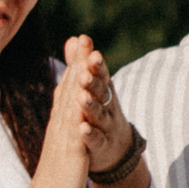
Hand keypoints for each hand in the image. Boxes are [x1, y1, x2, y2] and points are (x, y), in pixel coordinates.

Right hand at [19, 36, 97, 187]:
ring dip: (79, 82)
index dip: (75, 62)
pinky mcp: (72, 152)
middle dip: (77, 63)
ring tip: (87, 62)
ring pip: (72, 105)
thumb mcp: (63, 139)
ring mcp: (65, 137)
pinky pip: (75, 132)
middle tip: (83, 38)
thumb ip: (65, 117)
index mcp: (61, 121)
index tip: (80, 40)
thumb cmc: (58, 171)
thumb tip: (66, 97)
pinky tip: (82, 101)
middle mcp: (61, 124)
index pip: (68, 86)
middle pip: (69, 88)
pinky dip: (78, 115)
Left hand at [80, 44, 134, 173]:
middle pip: (101, 93)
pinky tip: (82, 128)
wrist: (114, 149)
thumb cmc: (100, 111)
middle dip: (93, 82)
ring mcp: (106, 127)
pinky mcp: (102, 145)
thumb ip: (82, 64)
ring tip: (81, 98)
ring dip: (90, 106)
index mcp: (103, 91)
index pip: (100, 74)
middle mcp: (107, 106)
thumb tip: (74, 38)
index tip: (90, 51)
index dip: (96, 64)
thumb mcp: (92, 87)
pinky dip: (89, 134)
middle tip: (84, 73)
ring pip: (98, 115)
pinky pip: (96, 139)